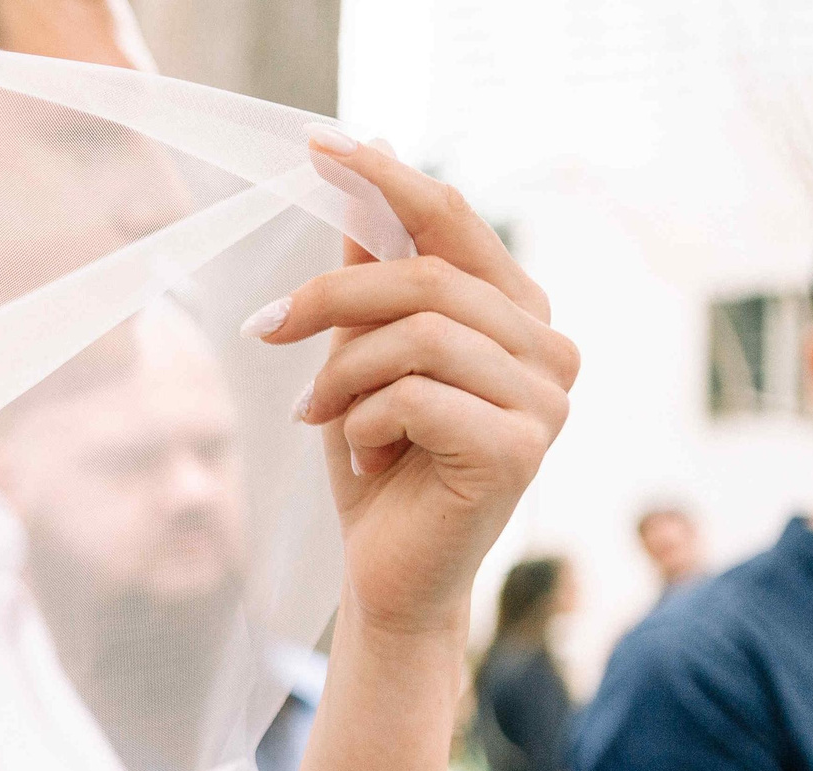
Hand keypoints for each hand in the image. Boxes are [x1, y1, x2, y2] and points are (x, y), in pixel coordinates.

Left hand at [251, 137, 579, 638]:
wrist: (388, 579)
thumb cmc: (380, 470)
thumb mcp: (360, 360)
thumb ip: (370, 278)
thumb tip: (363, 175)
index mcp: (516, 312)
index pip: (453, 220)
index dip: (385, 180)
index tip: (317, 149)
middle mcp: (548, 347)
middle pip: (427, 276)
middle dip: (330, 300)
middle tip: (264, 329)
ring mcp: (546, 399)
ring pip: (421, 335)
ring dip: (343, 374)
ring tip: (316, 415)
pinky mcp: (520, 449)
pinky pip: (417, 397)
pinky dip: (365, 419)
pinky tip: (357, 452)